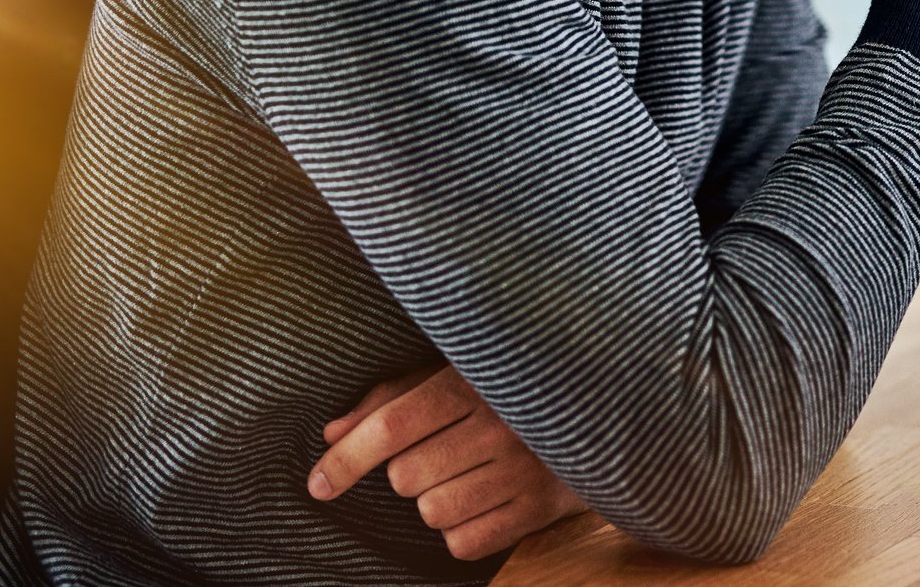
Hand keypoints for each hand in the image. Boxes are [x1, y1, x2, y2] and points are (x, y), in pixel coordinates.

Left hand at [308, 363, 586, 561]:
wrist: (602, 410)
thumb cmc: (509, 391)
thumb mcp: (454, 376)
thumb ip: (391, 400)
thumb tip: (331, 433)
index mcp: (475, 381)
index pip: (392, 426)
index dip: (345, 460)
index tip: (317, 483)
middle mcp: (502, 424)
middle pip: (405, 477)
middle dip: (408, 472)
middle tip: (441, 452)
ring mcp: (525, 469)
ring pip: (432, 512)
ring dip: (435, 501)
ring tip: (467, 475)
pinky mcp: (541, 508)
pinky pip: (464, 543)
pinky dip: (463, 530)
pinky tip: (486, 500)